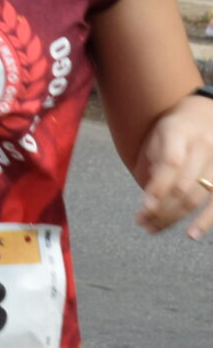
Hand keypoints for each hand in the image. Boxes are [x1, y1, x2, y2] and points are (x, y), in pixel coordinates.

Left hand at [131, 95, 212, 238]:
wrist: (206, 114)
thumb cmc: (174, 128)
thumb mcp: (158, 134)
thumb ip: (154, 161)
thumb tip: (152, 194)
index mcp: (181, 132)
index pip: (171, 164)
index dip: (158, 188)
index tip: (144, 207)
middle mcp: (204, 146)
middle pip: (184, 186)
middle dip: (160, 208)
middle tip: (141, 222)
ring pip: (199, 197)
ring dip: (174, 217)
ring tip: (153, 229)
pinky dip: (206, 220)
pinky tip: (192, 234)